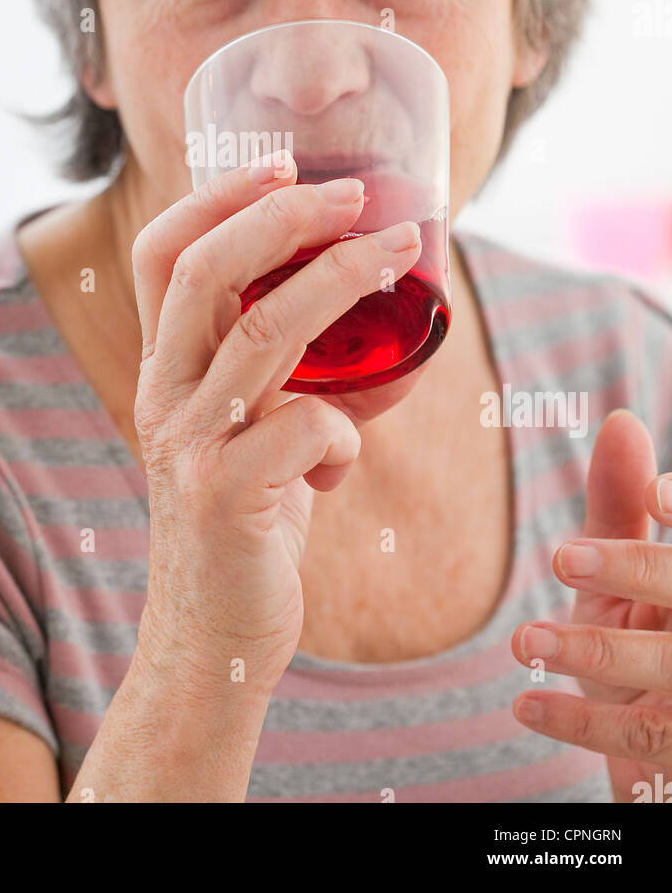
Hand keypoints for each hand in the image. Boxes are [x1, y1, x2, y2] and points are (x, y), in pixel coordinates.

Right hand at [130, 149, 422, 700]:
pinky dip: (346, 433)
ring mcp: (188, 446)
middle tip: (355, 193)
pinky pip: (307, 430)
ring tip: (398, 252)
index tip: (281, 162)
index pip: (162, 255)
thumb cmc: (244, 523)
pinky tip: (342, 463)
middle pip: (205, 272)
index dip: (215, 197)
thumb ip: (292, 379)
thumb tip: (387, 334)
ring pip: (262, 333)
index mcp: (163, 370)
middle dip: (282, 216)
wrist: (209, 639)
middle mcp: (163, 396)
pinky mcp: (226, 499)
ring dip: (339, 280)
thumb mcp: (253, 435)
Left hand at [511, 408, 671, 802]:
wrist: (658, 758)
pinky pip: (637, 735)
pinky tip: (525, 702)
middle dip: (635, 570)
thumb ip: (623, 505)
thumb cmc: (644, 642)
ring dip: (590, 650)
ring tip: (524, 639)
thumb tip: (620, 422)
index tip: (653, 496)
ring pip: (665, 668)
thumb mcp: (626, 575)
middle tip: (563, 557)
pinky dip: (577, 719)